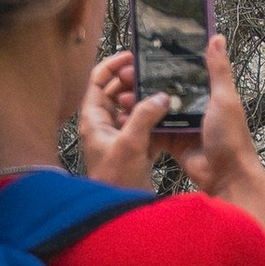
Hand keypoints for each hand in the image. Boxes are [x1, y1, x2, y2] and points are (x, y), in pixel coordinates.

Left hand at [77, 49, 170, 187]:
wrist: (121, 209)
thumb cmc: (115, 180)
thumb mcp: (129, 144)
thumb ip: (144, 116)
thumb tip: (161, 96)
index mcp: (93, 119)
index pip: (97, 80)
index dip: (112, 65)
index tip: (132, 56)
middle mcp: (104, 124)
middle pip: (116, 91)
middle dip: (134, 80)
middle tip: (153, 74)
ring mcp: (119, 136)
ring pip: (132, 107)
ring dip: (147, 99)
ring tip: (165, 90)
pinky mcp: (134, 148)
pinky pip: (144, 125)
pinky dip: (155, 118)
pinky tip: (171, 114)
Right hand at [80, 35, 264, 205]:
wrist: (227, 176)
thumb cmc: (231, 137)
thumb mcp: (225, 98)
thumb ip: (218, 70)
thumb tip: (217, 38)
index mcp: (210, 93)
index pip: (186, 72)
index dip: (167, 63)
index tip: (146, 54)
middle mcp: (196, 107)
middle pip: (167, 89)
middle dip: (147, 82)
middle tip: (126, 75)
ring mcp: (184, 124)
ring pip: (157, 109)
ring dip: (140, 102)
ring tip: (122, 95)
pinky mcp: (174, 141)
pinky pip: (155, 130)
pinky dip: (141, 124)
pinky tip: (126, 116)